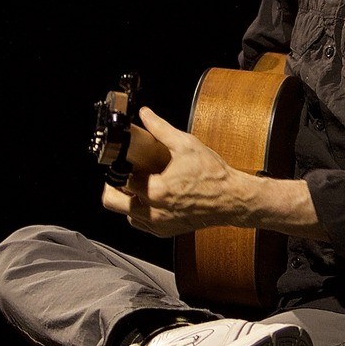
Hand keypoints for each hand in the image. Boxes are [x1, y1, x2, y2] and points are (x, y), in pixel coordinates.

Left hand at [100, 106, 245, 236]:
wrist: (232, 199)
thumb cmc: (214, 176)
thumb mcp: (186, 145)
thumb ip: (161, 128)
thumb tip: (145, 114)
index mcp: (156, 191)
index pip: (122, 178)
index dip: (122, 167)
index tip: (127, 161)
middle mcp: (154, 212)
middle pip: (112, 202)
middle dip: (113, 187)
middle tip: (123, 175)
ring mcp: (159, 224)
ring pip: (127, 214)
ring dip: (128, 200)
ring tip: (141, 186)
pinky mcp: (166, 231)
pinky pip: (142, 224)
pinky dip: (141, 212)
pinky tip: (152, 199)